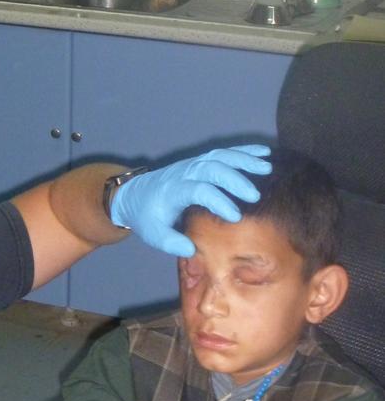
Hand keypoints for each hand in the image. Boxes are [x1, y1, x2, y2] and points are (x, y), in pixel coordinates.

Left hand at [111, 145, 271, 255]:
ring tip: (266, 169)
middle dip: (235, 180)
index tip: (235, 216)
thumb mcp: (153, 234)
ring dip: (244, 161)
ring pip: (220, 156)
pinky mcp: (200, 161)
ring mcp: (193, 164)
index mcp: (173, 190)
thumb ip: (171, 243)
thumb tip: (191, 250)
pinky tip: (264, 153)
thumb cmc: (147, 217)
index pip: (199, 190)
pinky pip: (223, 152)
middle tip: (254, 196)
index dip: (218, 201)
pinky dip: (244, 150)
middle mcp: (184, 172)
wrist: (134, 195)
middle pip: (212, 168)